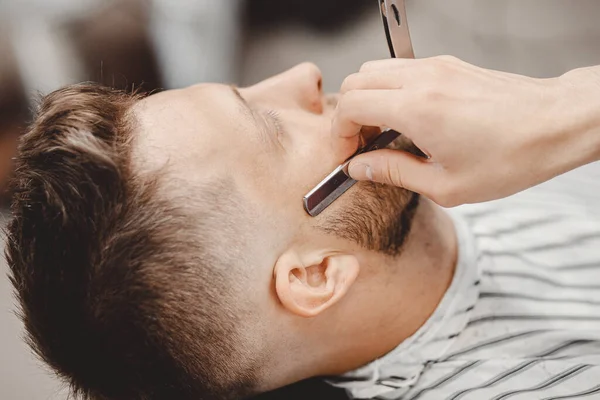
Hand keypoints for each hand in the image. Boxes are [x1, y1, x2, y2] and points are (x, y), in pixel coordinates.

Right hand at [332, 56, 599, 206]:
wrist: (555, 124)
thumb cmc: (511, 157)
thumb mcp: (446, 184)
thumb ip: (393, 173)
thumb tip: (360, 168)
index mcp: (417, 110)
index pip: (351, 106)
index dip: (339, 133)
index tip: (346, 154)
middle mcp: (422, 80)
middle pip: (356, 81)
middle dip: (349, 115)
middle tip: (360, 145)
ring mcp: (436, 67)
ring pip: (376, 70)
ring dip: (368, 100)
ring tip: (382, 133)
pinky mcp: (449, 65)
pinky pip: (402, 70)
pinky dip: (390, 91)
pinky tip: (407, 120)